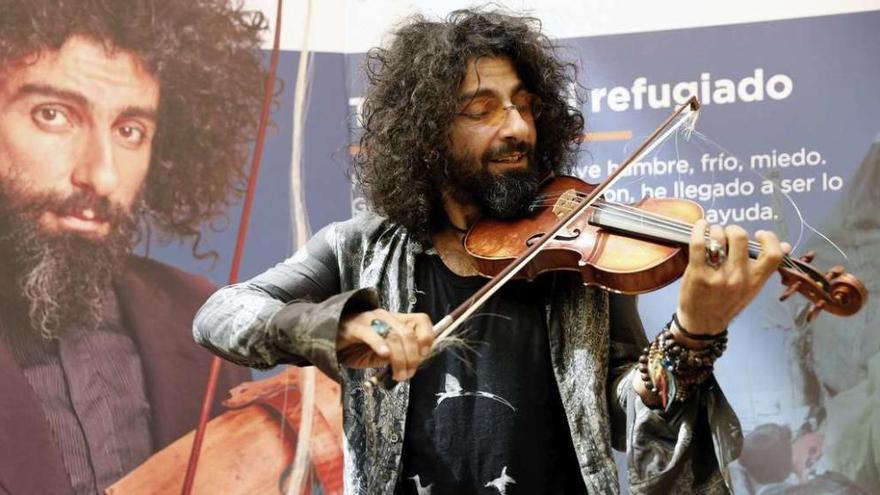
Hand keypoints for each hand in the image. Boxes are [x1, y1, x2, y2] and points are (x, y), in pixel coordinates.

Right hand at [336, 309, 433, 380]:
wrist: (330, 339)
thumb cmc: (359, 347)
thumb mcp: (385, 352)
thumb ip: (400, 354)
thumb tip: (416, 363)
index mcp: (397, 320)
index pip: (421, 320)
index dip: (427, 338)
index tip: (423, 356)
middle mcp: (387, 317)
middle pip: (408, 334)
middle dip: (412, 357)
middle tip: (408, 374)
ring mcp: (371, 319)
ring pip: (393, 336)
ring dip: (399, 359)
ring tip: (397, 375)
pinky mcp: (355, 327)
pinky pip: (371, 334)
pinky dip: (380, 344)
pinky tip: (384, 355)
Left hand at [676, 220, 786, 338]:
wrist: (703, 324)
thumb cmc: (727, 303)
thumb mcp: (751, 288)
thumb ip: (765, 267)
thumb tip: (785, 245)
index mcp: (755, 281)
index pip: (772, 254)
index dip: (769, 238)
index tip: (760, 234)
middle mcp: (739, 277)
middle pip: (739, 237)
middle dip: (732, 229)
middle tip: (727, 234)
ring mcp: (718, 276)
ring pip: (718, 238)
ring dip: (715, 230)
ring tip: (712, 235)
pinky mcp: (697, 274)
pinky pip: (699, 244)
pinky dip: (699, 230)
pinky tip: (701, 227)